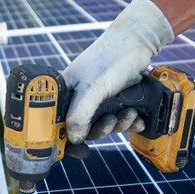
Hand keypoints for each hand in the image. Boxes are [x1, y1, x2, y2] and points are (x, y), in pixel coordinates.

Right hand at [63, 0, 173, 143]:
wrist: (137, 42)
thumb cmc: (110, 59)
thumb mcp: (94, 88)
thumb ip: (81, 114)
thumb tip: (74, 139)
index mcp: (64, 92)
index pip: (57, 122)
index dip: (66, 139)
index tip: (79, 150)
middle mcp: (78, 98)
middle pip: (83, 128)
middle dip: (101, 129)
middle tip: (112, 120)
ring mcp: (96, 100)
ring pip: (102, 125)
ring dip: (118, 125)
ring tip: (129, 113)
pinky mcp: (113, 100)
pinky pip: (117, 120)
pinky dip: (128, 122)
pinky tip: (137, 118)